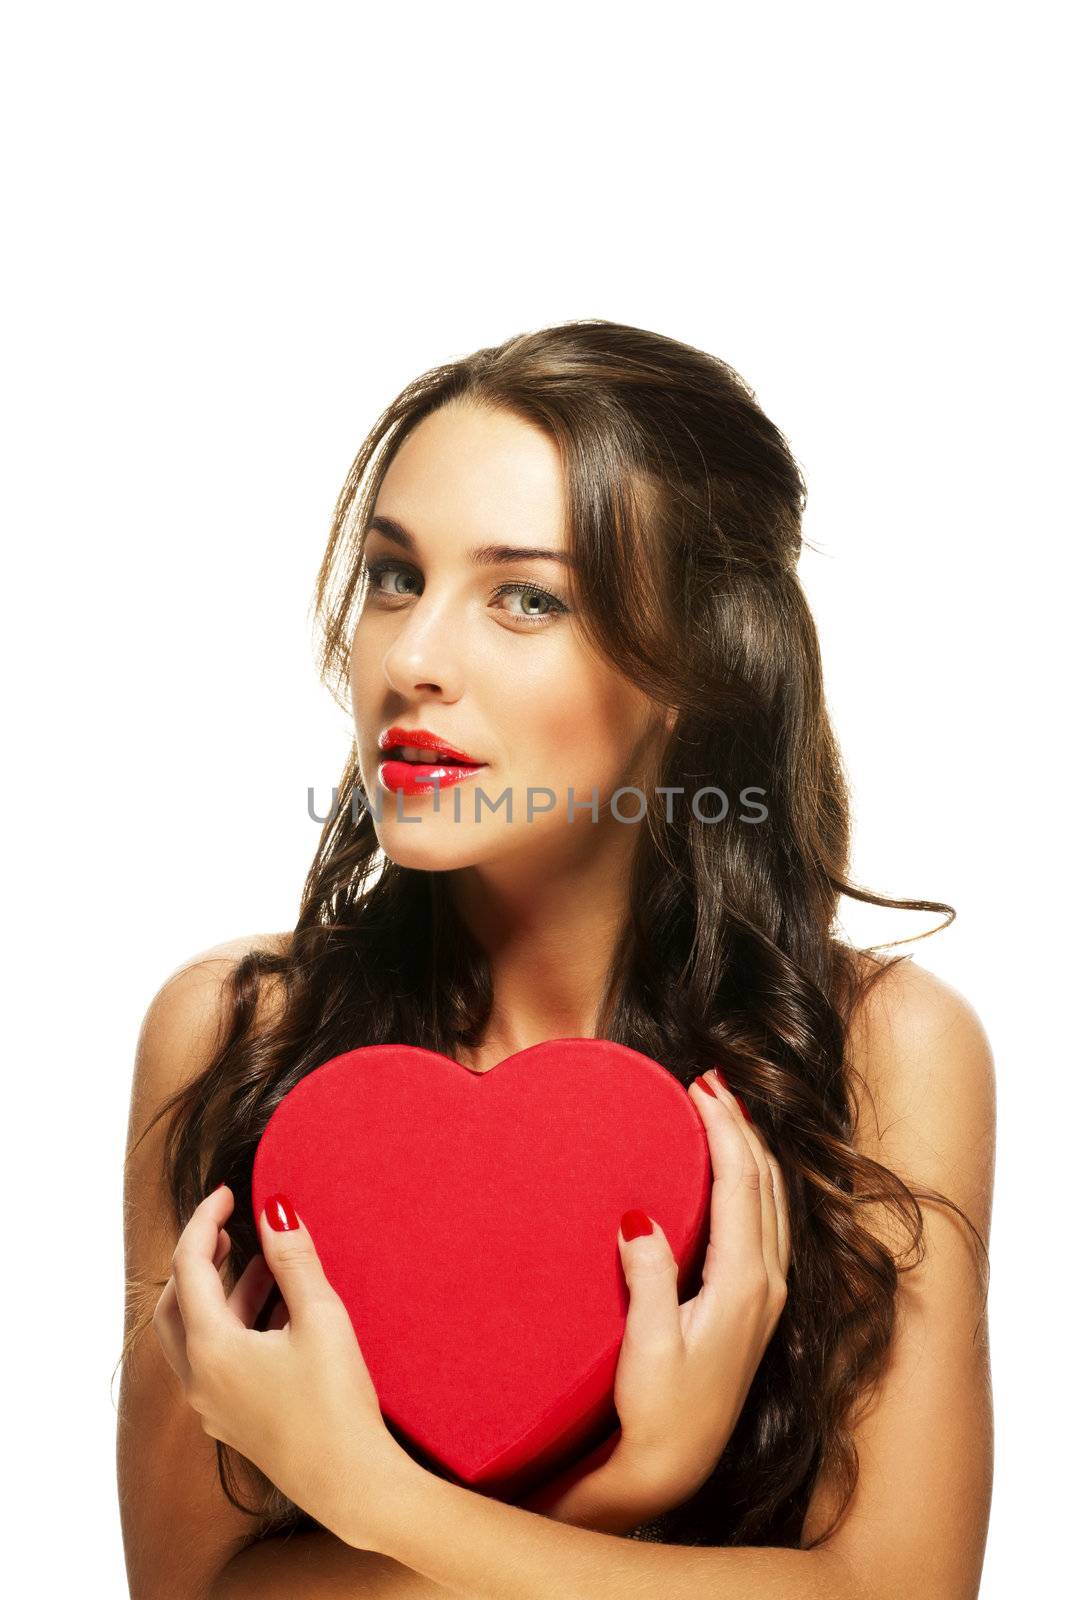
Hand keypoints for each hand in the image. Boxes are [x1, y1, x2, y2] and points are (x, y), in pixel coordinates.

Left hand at [152, 1184, 411, 1548]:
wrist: (353, 1484)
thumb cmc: (336, 1403)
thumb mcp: (320, 1318)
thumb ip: (293, 1260)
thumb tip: (274, 1209)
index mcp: (211, 1350)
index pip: (189, 1268)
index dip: (205, 1221)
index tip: (227, 1192)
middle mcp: (200, 1381)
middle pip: (175, 1306)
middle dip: (199, 1260)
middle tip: (227, 1228)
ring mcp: (215, 1407)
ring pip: (197, 1337)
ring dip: (223, 1294)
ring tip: (264, 1265)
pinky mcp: (236, 1422)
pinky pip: (218, 1362)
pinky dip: (236, 1327)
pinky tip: (278, 1316)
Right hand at [609, 1067, 791, 1510]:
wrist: (675, 1470)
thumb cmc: (658, 1415)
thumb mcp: (645, 1347)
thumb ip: (648, 1278)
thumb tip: (638, 1216)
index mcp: (745, 1284)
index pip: (742, 1184)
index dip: (725, 1128)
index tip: (701, 1086)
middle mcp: (767, 1284)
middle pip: (765, 1182)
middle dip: (741, 1125)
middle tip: (709, 1081)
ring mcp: (766, 1296)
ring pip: (771, 1200)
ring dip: (750, 1150)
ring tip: (723, 1111)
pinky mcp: (754, 1307)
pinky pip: (765, 1222)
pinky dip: (752, 1182)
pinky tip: (734, 1175)